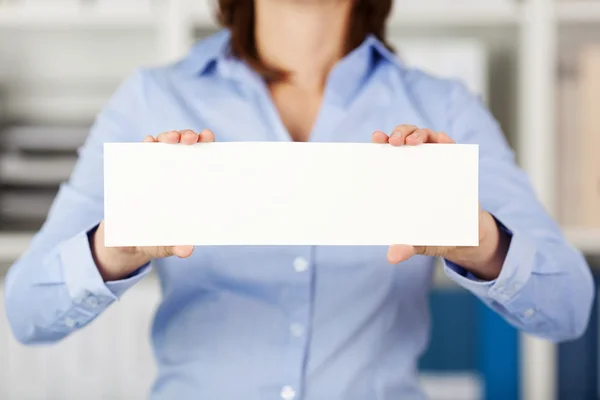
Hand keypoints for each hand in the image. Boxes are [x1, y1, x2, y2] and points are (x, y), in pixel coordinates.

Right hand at [92, 129, 215, 280]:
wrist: (127, 241)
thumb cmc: (156, 240)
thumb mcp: (165, 245)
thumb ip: (176, 247)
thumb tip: (187, 250)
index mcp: (190, 186)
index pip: (203, 160)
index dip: (207, 146)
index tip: (209, 138)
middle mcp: (176, 172)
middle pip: (185, 147)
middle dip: (188, 137)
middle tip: (189, 139)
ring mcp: (156, 168)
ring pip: (165, 144)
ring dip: (168, 136)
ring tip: (171, 138)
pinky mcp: (137, 170)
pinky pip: (142, 152)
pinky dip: (146, 145)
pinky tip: (148, 142)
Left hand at [372, 125, 508, 280]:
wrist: (464, 237)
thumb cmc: (434, 234)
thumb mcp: (421, 242)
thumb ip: (408, 246)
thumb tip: (393, 256)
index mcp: (399, 178)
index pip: (386, 155)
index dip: (380, 143)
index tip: (375, 138)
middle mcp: (414, 165)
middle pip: (403, 139)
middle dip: (398, 134)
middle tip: (393, 142)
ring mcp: (435, 161)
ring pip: (423, 137)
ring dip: (416, 133)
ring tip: (412, 142)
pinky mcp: (455, 163)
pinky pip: (449, 145)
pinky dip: (445, 140)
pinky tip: (443, 141)